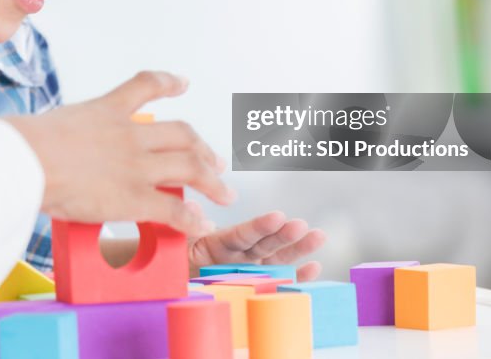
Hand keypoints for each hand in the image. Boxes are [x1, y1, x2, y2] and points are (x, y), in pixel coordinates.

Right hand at [8, 71, 234, 236]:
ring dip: (212, 181)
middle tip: (216, 160)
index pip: (144, 86)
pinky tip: (202, 223)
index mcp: (105, 110)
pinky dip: (192, 218)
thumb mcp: (46, 126)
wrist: (24, 160)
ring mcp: (135, 165)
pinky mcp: (134, 197)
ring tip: (225, 193)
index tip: (183, 82)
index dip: (168, 83)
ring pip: (189, 166)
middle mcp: (129, 134)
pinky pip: (174, 208)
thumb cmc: (19, 146)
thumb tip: (40, 142)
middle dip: (203, 148)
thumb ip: (60, 134)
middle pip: (181, 133)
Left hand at [187, 211, 325, 279]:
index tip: (278, 216)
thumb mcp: (176, 239)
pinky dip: (296, 275)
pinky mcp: (252, 282)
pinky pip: (276, 280)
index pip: (241, 234)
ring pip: (274, 257)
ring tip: (318, 235)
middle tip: (301, 225)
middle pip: (262, 244)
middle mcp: (238, 255)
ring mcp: (248, 268)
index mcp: (219, 242)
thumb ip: (188, 223)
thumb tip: (194, 206)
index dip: (259, 226)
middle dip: (282, 235)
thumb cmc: (175, 256)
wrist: (173, 276)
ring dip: (297, 248)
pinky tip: (314, 267)